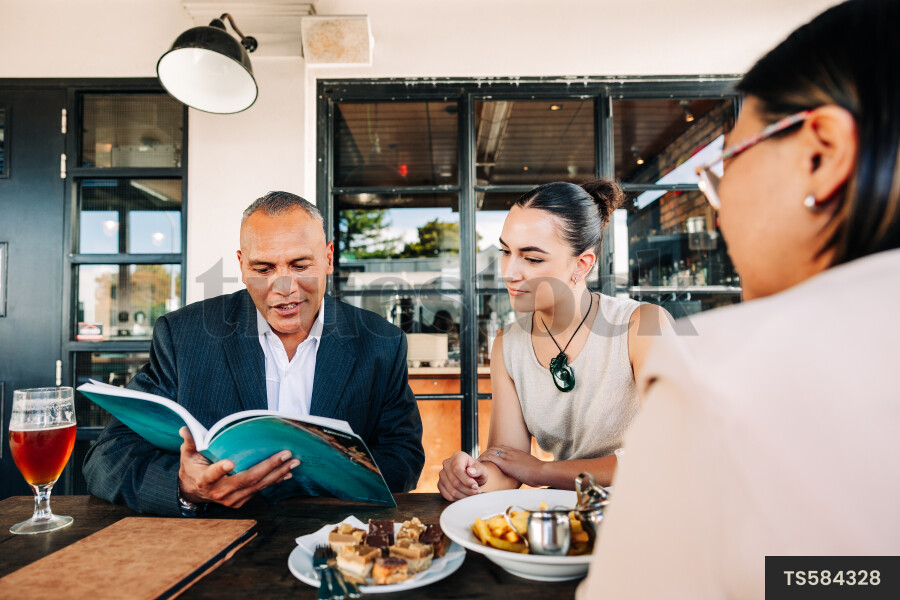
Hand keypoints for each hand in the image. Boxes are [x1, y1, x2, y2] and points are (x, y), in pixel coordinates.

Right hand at [177, 427, 299, 507]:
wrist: (195, 491)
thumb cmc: (193, 468)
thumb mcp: (188, 455)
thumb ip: (190, 442)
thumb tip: (185, 428)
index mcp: (205, 480)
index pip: (212, 475)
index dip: (220, 469)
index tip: (230, 462)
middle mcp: (220, 492)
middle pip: (247, 479)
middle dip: (269, 467)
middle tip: (286, 454)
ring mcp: (232, 499)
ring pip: (258, 486)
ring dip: (278, 474)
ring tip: (293, 462)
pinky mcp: (241, 501)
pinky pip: (260, 490)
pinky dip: (274, 481)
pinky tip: (287, 473)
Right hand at [438, 451, 487, 500]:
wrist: (471, 475)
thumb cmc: (476, 471)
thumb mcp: (482, 469)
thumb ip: (478, 469)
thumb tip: (470, 472)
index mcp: (457, 456)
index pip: (457, 469)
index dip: (466, 480)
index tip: (476, 486)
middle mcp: (447, 464)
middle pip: (455, 482)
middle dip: (468, 490)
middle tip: (477, 492)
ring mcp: (442, 474)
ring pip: (451, 490)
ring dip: (464, 496)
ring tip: (472, 494)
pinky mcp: (440, 483)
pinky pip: (447, 495)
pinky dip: (457, 498)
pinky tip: (465, 496)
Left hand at [480, 445, 543, 487]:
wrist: (541, 471)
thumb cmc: (540, 473)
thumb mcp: (533, 468)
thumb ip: (528, 469)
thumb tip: (530, 474)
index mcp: (518, 452)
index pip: (503, 448)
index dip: (495, 451)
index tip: (490, 456)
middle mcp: (512, 452)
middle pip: (495, 448)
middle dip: (487, 452)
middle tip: (481, 458)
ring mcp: (508, 456)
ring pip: (491, 451)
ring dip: (483, 455)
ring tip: (477, 461)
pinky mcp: (505, 462)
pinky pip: (490, 457)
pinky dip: (483, 458)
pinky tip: (479, 462)